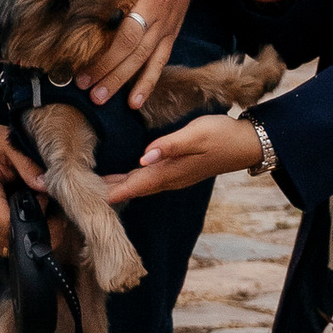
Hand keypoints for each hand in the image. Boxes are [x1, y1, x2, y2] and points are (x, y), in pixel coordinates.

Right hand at [0, 95, 42, 255]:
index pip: (10, 226)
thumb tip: (47, 187)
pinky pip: (5, 244)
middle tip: (46, 202)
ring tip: (36, 205)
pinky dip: (19, 232)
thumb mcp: (8, 144)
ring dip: (29, 232)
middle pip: (13, 241)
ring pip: (11, 247)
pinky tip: (25, 212)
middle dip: (37, 228)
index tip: (45, 200)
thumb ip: (28, 165)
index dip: (35, 220)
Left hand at [82, 0, 218, 111]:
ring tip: (98, 97)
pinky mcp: (171, 33)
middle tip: (81, 83)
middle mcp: (152, 4)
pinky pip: (160, 61)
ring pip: (142, 55)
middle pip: (127, 41)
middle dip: (104, 65)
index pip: (110, 11)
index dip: (91, 33)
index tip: (70, 50)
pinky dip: (148, 83)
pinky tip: (135, 102)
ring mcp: (164, 21)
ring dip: (121, 79)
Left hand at [100, 112, 269, 205]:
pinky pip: (151, 180)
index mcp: (171, 172)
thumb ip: (170, 146)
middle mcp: (171, 179)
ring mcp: (176, 177)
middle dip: (112, 190)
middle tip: (86, 192)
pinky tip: (129, 176)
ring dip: (122, 186)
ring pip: (143, 185)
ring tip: (100, 185)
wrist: (246, 144)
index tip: (91, 197)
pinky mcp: (180, 171)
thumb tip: (144, 157)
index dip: (113, 190)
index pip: (136, 184)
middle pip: (136, 187)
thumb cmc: (221, 135)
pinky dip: (135, 180)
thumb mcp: (196, 135)